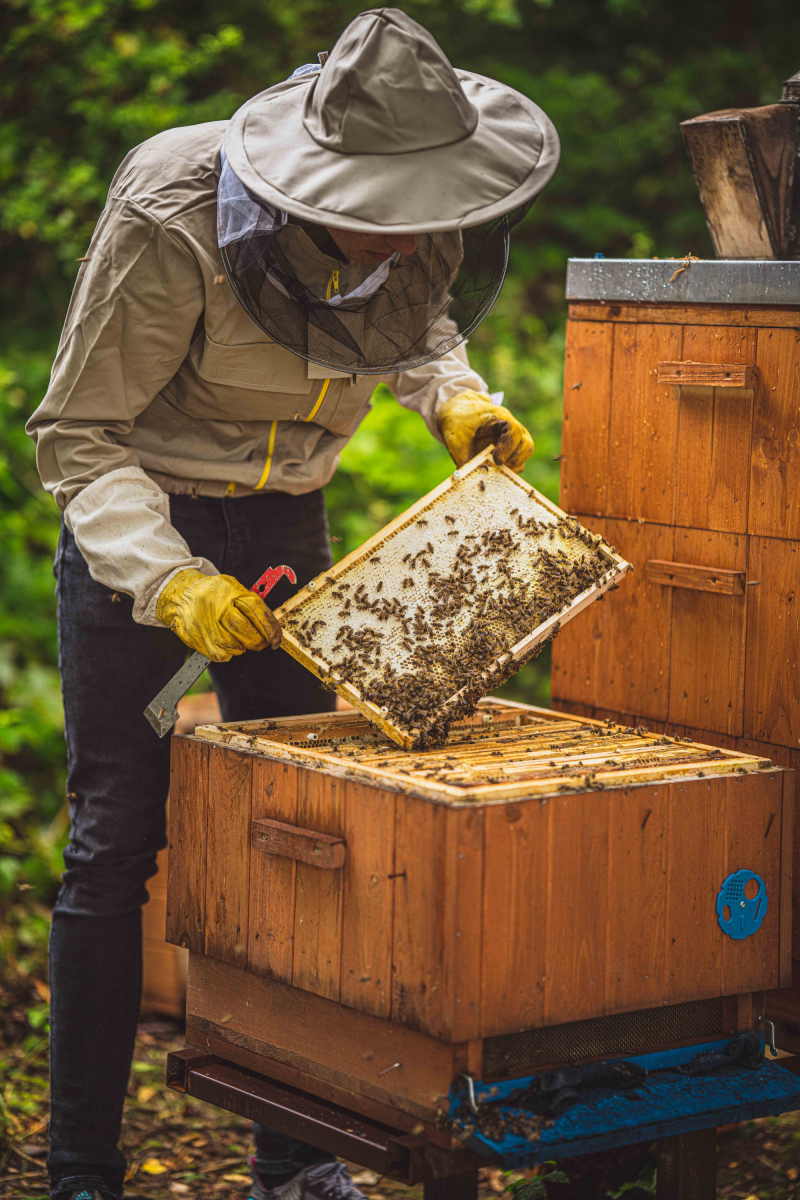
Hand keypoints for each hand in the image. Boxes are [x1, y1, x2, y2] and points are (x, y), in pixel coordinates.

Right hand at [156, 569, 281, 661]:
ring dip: (242, 646)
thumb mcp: (233, 587)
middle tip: (262, 642)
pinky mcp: (200, 641)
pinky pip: (222, 655)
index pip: (257, 612)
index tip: (276, 637)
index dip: (271, 628)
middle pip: (246, 632)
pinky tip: (227, 643)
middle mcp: (218, 610)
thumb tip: (271, 624)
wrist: (182, 596)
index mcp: (231, 594)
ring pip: (235, 647)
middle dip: (259, 641)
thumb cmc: (213, 593)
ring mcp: (207, 627)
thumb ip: (251, 602)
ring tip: (239, 638)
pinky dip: (229, 653)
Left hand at [437, 390, 533, 471]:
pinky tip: (496, 471)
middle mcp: (511, 426)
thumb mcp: (455, 438)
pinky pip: (518, 459)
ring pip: (525, 452)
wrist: (457, 411)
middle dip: (514, 459)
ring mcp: (513, 436)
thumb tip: (465, 478)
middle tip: (498, 466)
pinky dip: (510, 468)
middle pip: (526, 443)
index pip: (513, 430)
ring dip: (513, 465)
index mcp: (499, 417)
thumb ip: (461, 457)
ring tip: (497, 470)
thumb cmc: (457, 421)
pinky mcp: (510, 447)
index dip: (507, 447)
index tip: (497, 460)